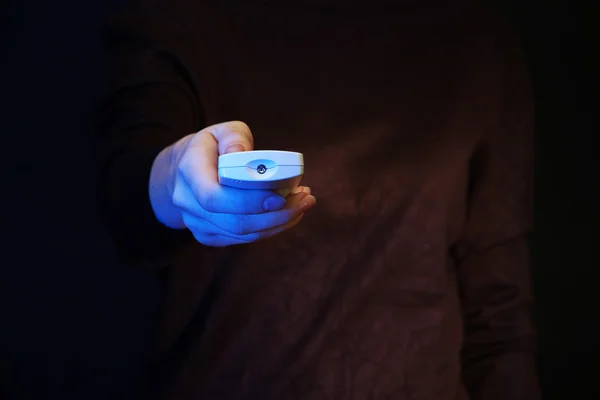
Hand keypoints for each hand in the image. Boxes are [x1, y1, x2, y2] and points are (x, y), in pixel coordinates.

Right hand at [149, 121, 315, 246]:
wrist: (182, 173)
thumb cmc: (210, 148)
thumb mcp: (220, 131)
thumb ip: (234, 138)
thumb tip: (243, 154)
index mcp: (189, 172)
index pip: (214, 197)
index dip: (248, 202)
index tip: (279, 196)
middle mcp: (188, 202)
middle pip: (234, 221)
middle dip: (275, 215)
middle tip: (305, 199)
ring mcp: (197, 223)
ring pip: (242, 234)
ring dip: (278, 222)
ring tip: (302, 203)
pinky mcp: (209, 236)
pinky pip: (243, 239)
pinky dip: (270, 229)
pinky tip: (288, 214)